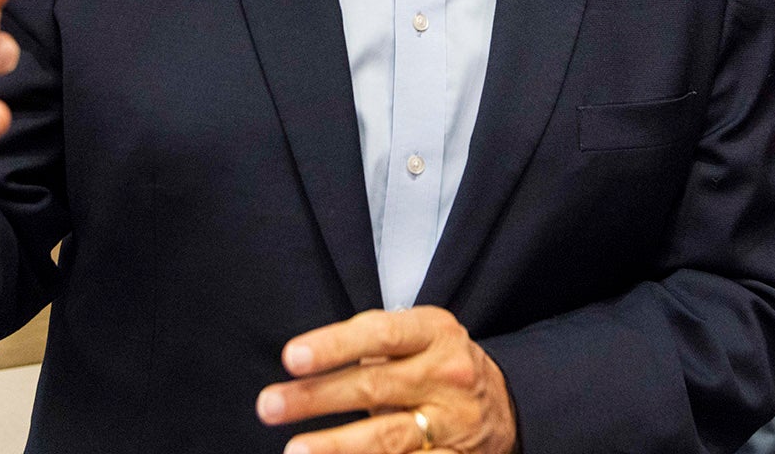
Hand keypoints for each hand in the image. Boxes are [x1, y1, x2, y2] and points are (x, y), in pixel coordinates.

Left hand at [256, 306, 516, 453]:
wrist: (506, 403)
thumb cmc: (436, 365)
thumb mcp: (416, 338)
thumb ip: (369, 344)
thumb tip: (301, 367)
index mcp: (435, 333)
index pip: (379, 334)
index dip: (334, 345)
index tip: (291, 357)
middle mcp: (446, 375)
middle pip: (374, 387)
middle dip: (317, 398)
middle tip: (269, 406)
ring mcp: (453, 422)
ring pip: (388, 438)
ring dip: (337, 448)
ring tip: (296, 451)